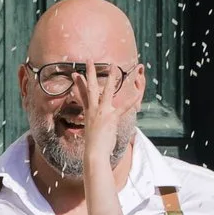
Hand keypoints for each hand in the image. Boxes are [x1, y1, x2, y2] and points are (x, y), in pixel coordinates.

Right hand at [77, 61, 129, 178]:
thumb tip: (95, 124)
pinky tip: (137, 93)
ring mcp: (102, 113)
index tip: (76, 74)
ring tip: (113, 66)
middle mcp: (94, 110)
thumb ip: (93, 124)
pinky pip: (123, 107)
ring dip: (110, 78)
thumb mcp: (91, 131)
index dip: (79, 83)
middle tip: (89, 60)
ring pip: (106, 91)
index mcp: (88, 113)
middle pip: (91, 87)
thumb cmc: (94, 146)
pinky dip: (131, 100)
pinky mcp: (111, 118)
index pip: (82, 95)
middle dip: (91, 73)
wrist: (94, 154)